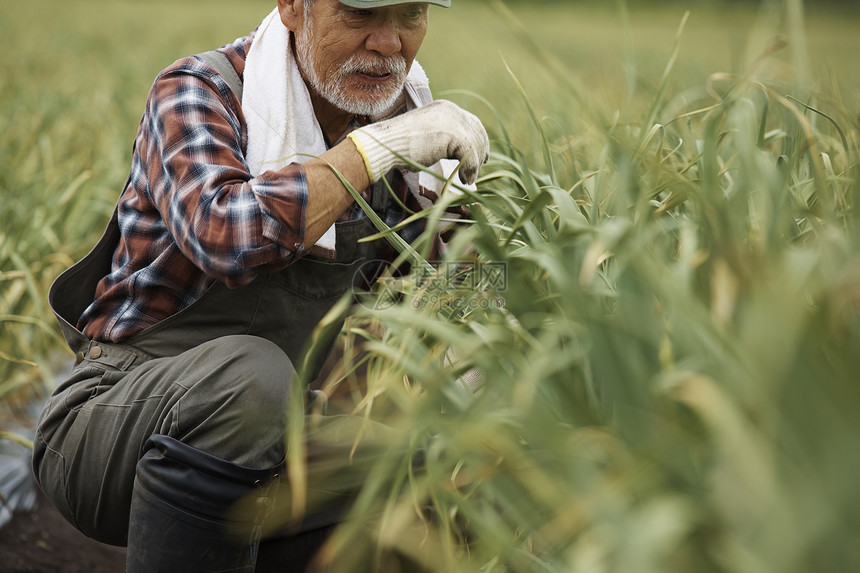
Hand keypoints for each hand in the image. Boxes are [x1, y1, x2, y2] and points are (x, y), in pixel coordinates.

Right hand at [347, 100, 489, 184]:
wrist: (386, 144)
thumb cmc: (398, 145)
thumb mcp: (425, 135)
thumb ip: (442, 138)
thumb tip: (457, 151)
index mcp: (444, 108)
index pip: (470, 121)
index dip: (479, 138)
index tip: (482, 155)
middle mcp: (451, 110)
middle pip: (477, 131)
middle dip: (481, 150)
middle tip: (481, 166)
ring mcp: (453, 121)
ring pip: (475, 145)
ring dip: (474, 164)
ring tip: (468, 178)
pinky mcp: (453, 135)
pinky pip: (470, 155)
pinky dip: (470, 170)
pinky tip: (464, 179)